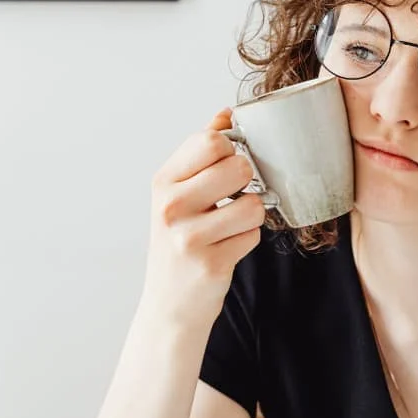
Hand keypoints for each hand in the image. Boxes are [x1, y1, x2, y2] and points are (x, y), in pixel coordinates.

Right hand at [140, 107, 264, 329]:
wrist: (169, 305)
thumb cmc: (180, 240)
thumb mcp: (179, 193)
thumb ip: (201, 152)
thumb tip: (226, 113)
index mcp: (163, 182)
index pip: (211, 141)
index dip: (231, 150)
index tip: (225, 167)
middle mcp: (170, 206)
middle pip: (238, 166)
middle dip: (246, 182)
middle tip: (231, 199)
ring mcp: (189, 236)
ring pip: (253, 204)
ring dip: (251, 216)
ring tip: (229, 227)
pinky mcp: (211, 263)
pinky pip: (254, 235)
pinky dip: (247, 240)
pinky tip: (226, 248)